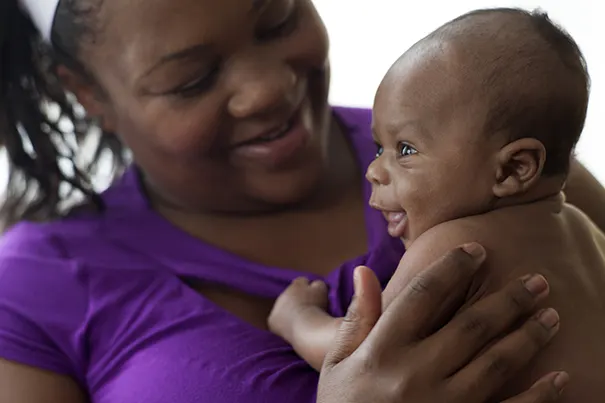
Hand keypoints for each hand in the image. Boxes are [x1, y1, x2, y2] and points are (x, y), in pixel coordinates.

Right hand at [317, 244, 566, 402]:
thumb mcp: (336, 363)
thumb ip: (356, 319)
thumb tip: (364, 271)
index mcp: (382, 350)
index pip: (422, 295)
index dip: (452, 268)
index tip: (476, 250)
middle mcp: (414, 374)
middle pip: (471, 326)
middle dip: (508, 299)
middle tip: (536, 280)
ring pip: (496, 363)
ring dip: (528, 336)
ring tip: (552, 315)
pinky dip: (538, 396)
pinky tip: (560, 377)